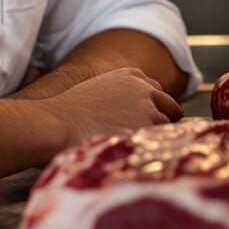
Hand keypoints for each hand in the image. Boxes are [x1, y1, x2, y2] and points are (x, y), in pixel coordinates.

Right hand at [43, 67, 182, 150]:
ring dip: (156, 137)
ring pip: (167, 126)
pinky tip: (134, 154)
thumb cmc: (72, 112)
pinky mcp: (147, 128)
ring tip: (135, 149)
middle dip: (162, 121)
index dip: (152, 108)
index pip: (157, 91)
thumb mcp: (100, 90)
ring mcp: (148, 107)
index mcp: (131, 75)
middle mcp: (144, 87)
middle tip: (147, 139)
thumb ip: (122, 95)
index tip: (143, 121)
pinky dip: (152, 150)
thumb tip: (134, 113)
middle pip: (169, 106)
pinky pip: (161, 142)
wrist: (59, 123)